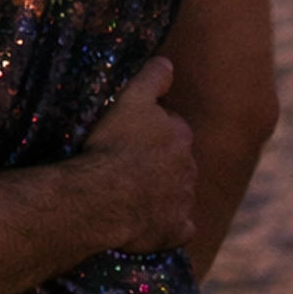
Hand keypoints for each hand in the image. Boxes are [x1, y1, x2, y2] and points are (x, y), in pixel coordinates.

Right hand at [81, 58, 196, 253]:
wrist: (104, 196)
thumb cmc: (113, 144)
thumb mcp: (130, 99)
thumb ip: (153, 78)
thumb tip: (168, 62)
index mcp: (180, 135)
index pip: (172, 126)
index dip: (153, 127)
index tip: (133, 132)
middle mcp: (189, 168)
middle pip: (177, 160)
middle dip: (161, 161)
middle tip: (129, 162)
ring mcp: (184, 201)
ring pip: (178, 192)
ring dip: (162, 191)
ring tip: (132, 192)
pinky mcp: (176, 230)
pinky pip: (179, 227)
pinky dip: (168, 224)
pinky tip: (148, 221)